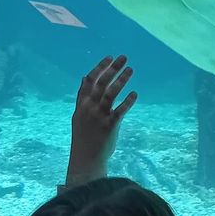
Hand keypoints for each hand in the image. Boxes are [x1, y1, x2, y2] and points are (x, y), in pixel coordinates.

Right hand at [66, 55, 136, 185]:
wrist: (85, 158)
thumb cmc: (84, 136)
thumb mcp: (79, 114)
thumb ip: (83, 96)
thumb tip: (85, 77)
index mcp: (81, 104)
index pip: (90, 81)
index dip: (100, 67)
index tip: (109, 57)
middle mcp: (89, 108)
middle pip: (101, 83)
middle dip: (113, 68)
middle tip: (124, 57)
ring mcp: (99, 116)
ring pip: (110, 93)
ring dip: (121, 80)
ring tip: (131, 70)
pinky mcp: (109, 125)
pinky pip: (120, 110)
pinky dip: (128, 101)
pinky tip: (135, 93)